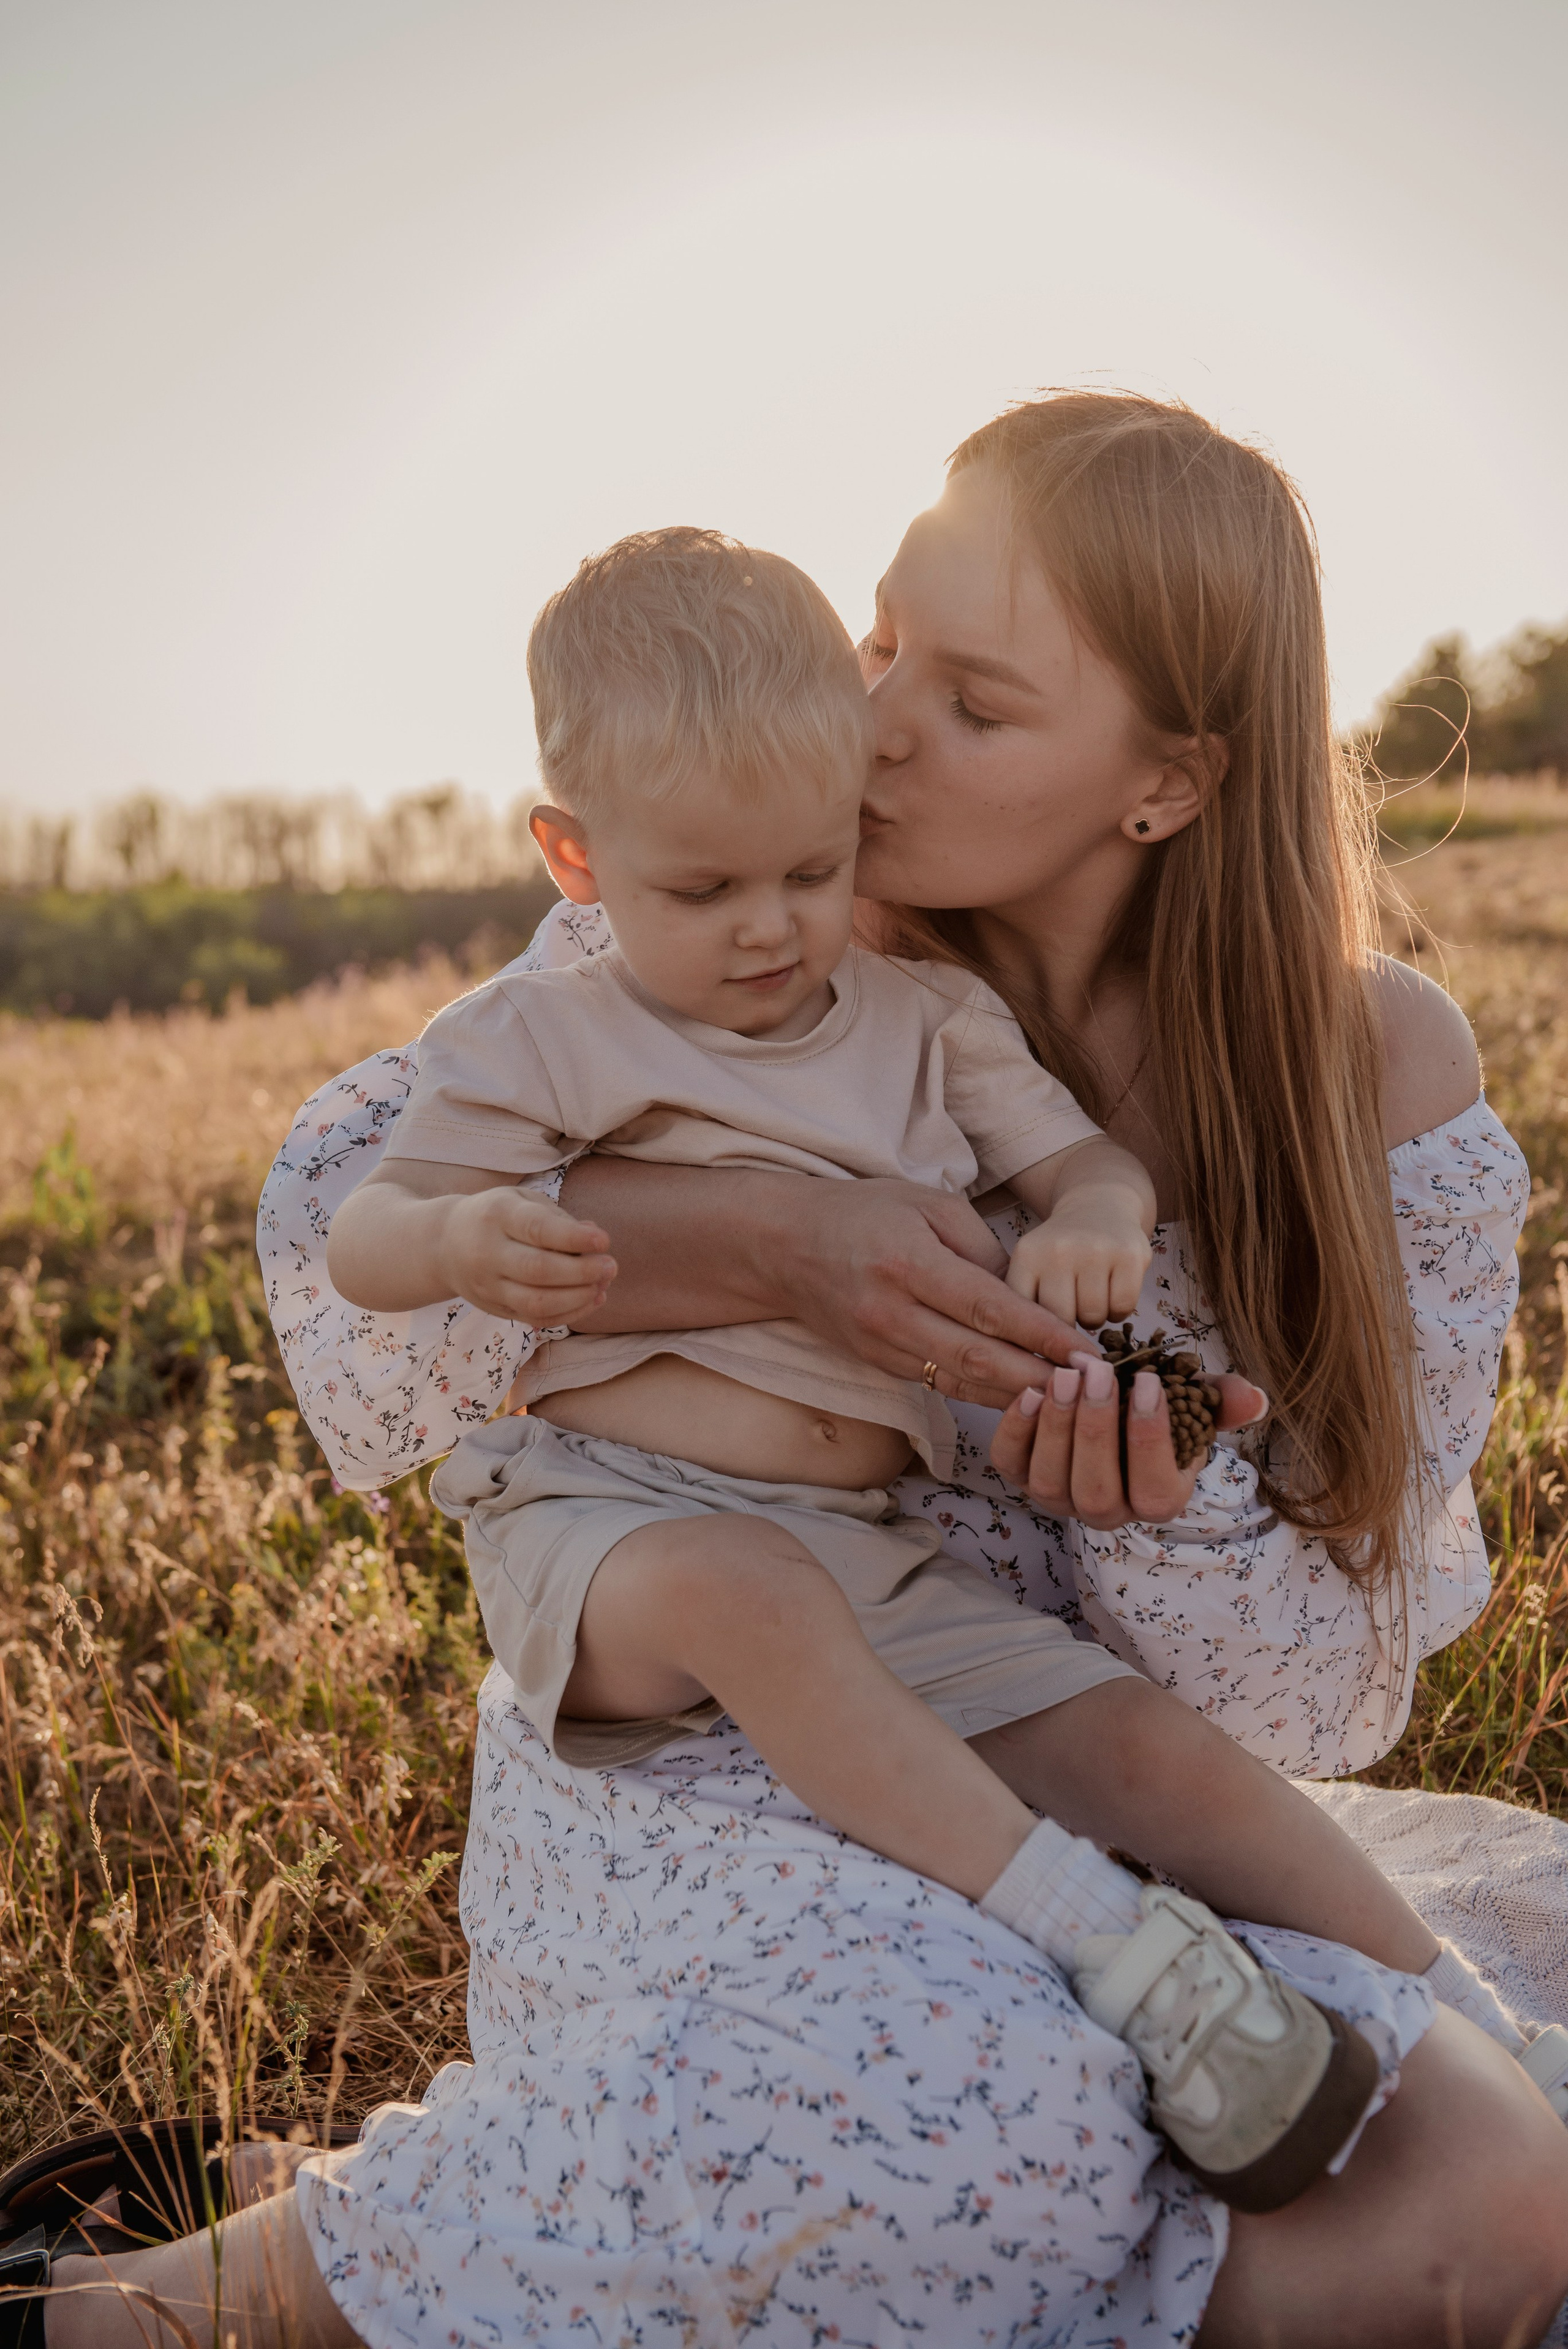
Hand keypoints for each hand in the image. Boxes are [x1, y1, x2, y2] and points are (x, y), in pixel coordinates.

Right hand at [438, 1190, 616, 1322]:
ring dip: (578, 1298)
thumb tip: (596, 1240)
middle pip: (537, 1270)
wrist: (444, 1245)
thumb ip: (558, 1219)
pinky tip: (592, 1299)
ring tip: (603, 1284)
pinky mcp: (496, 1309)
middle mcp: (488, 1252)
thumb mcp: (522, 1202)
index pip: (537, 1229)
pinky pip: (536, 1319)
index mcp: (497, 1215)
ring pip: (536, 1302)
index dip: (573, 1238)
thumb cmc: (498, 1217)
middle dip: (581, 1272)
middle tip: (610, 1266)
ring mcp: (489, 1286)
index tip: (604, 1241)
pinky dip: (570, 1313)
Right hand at [773, 1177, 1085, 1403]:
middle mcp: (892, 1313)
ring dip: (1017, 1395)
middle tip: (1091, 1386)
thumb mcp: (927, 1204)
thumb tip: (1026, 1296)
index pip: (988, 1309)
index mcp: (909, 1264)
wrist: (784, 1245)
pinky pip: (939, 1383)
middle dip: (1040, 1376)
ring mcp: (881, 1345)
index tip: (1086, 1350)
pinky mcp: (878, 1363)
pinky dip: (983, 1392)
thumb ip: (981, 1248)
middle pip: (978, 1357)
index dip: (1041, 1334)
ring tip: (1068, 1400)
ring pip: (960, 1381)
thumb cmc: (863, 1213)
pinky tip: (1021, 1395)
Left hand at [989, 1354, 1268, 1529]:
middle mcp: (1106, 1511)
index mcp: (1157, 1498)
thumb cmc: (1158, 1409)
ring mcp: (1060, 1498)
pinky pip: (1011, 1465)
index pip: (1154, 1492)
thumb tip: (1255, 1399)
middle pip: (1096, 1493)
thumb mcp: (1194, 1402)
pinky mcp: (1023, 1475)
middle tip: (1096, 1372)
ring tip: (1064, 1375)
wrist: (1114, 1408)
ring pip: (1049, 1484)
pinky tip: (1031, 1391)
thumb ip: (1222, 1401)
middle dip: (1095, 1430)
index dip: (1149, 1441)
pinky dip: (1015, 1431)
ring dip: (1055, 1428)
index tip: (1147, 1384)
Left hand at [1004, 1199, 1153, 1330]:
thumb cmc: (1061, 1251)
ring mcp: (1096, 1250)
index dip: (1036, 1334)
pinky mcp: (1129, 1255)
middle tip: (1072, 1309)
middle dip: (1069, 1325)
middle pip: (1062, 1322)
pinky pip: (1123, 1309)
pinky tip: (1112, 1292)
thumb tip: (1030, 1361)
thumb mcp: (1031, 1267)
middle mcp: (1059, 1250)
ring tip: (1091, 1297)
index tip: (1042, 1340)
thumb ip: (1024, 1305)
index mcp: (1027, 1256)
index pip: (1026, 1315)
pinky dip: (1119, 1311)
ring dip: (1095, 1318)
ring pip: (1094, 1318)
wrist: (1099, 1205)